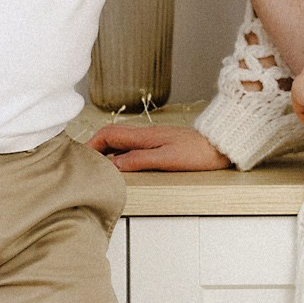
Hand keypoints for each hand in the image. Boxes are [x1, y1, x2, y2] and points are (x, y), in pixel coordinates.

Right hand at [88, 122, 231, 171]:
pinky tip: (121, 166)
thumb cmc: (198, 152)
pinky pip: (132, 148)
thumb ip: (139, 160)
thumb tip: (113, 164)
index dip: (92, 145)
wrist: (221, 146)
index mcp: (143, 136)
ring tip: (99, 168)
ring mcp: (152, 140)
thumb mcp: (167, 159)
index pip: (108, 134)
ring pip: (121, 143)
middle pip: (111, 137)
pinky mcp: (159, 146)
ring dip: (107, 152)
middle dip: (95, 148)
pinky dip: (120, 155)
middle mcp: (145, 135)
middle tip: (86, 165)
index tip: (82, 158)